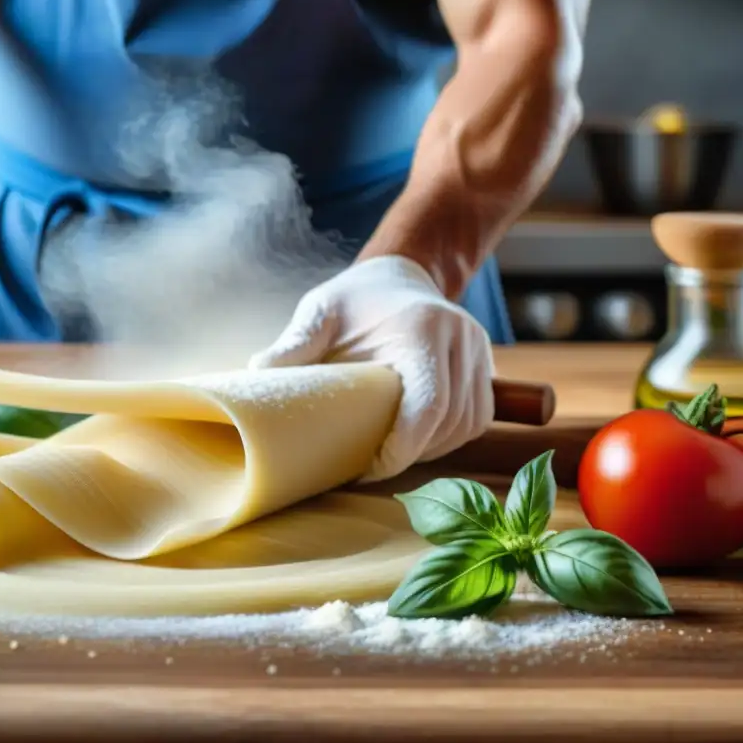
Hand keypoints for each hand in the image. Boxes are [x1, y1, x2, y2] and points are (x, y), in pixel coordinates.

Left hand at [249, 255, 493, 481]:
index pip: (427, 406)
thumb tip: (257, 373)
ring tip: (392, 455)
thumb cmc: (355, 297)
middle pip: (449, 422)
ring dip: (434, 450)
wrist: (398, 273)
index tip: (369, 469)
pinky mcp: (484, 365)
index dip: (403, 450)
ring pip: (467, 424)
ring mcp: (478, 351)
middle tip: (371, 468)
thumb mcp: (320, 310)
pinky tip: (418, 441)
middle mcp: (460, 338)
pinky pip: (477, 417)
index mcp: (422, 328)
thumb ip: (295, 342)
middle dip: (413, 455)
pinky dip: (451, 438)